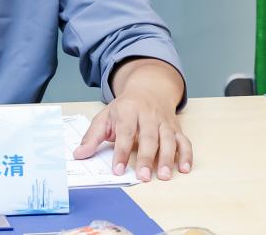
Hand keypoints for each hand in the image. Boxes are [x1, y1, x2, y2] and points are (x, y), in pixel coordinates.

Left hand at [74, 58, 190, 181]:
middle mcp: (148, 115)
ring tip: (164, 176)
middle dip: (146, 158)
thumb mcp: (105, 117)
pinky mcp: (176, 128)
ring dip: (168, 158)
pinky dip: (186, 155)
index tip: (117, 170)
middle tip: (143, 177)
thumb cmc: (124, 108)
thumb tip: (79, 154)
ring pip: (168, 140)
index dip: (121, 152)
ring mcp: (164, 122)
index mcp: (127, 111)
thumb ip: (92, 137)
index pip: (124, 132)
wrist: (149, 89)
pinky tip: (184, 169)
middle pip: (148, 137)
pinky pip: (184, 141)